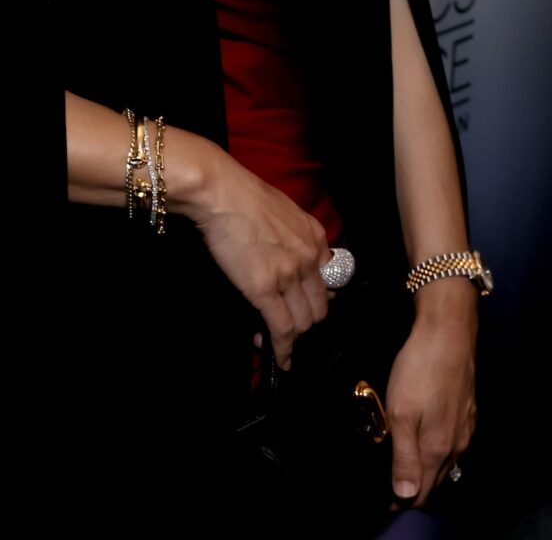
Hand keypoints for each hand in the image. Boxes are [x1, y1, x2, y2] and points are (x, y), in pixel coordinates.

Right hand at [184, 148, 332, 369]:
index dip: (316, 301)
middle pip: (319, 307)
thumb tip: (289, 257)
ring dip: (291, 337)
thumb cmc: (244, 195)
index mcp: (316, 238)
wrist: (221, 192)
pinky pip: (281, 329)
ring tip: (274, 340)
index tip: (303, 309)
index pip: (329, 283)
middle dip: (304, 322)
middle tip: (286, 327)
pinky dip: (282, 349)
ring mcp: (289, 275)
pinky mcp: (265, 289)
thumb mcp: (284, 210)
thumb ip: (295, 236)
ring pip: (302, 322)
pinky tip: (280, 358)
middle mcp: (310, 258)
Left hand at [385, 290, 477, 509]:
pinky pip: (453, 441)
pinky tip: (428, 437)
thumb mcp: (401, 413)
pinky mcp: (468, 410)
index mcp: (438, 449)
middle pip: (435, 479)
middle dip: (415, 486)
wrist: (449, 332)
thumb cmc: (420, 370)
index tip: (386, 498)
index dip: (403, 498)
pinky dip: (438, 448)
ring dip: (427, 467)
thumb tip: (406, 495)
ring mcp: (465, 427)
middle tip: (392, 484)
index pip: (422, 491)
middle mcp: (456, 444)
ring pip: (446, 460)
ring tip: (407, 463)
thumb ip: (404, 456)